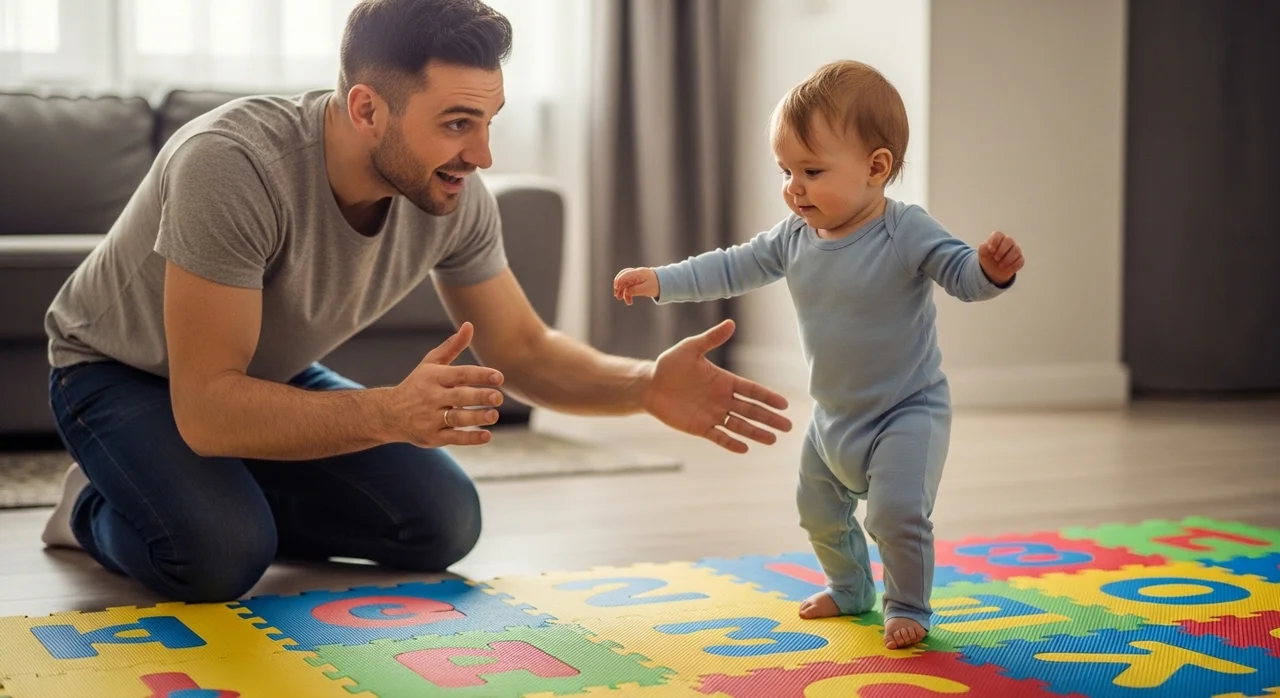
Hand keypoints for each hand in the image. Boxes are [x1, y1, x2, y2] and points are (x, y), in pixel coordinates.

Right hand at [386, 322, 505, 446]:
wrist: (388, 414)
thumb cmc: (417, 384)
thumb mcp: (431, 363)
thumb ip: (452, 346)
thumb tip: (469, 325)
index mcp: (433, 377)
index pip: (459, 374)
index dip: (480, 375)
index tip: (499, 377)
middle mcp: (431, 397)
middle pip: (459, 397)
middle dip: (479, 397)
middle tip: (499, 397)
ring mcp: (430, 418)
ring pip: (456, 419)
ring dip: (476, 417)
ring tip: (494, 415)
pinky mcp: (432, 437)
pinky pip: (453, 438)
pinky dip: (470, 438)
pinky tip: (487, 435)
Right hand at [613, 267, 659, 304]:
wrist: (665, 283)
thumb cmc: (656, 285)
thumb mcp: (646, 289)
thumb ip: (635, 290)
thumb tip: (626, 291)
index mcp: (638, 273)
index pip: (624, 275)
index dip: (619, 282)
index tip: (617, 290)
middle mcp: (636, 274)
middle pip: (623, 278)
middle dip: (618, 286)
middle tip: (617, 296)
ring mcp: (636, 278)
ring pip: (626, 283)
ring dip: (623, 291)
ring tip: (622, 299)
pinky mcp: (638, 282)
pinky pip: (630, 286)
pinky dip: (628, 293)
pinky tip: (629, 300)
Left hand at [643, 319, 792, 452]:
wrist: (649, 385)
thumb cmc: (670, 364)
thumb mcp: (691, 348)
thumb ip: (711, 339)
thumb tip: (731, 323)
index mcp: (724, 381)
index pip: (751, 390)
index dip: (768, 397)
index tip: (784, 404)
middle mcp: (723, 399)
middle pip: (751, 410)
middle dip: (769, 418)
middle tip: (787, 427)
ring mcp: (713, 414)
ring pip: (739, 425)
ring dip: (755, 433)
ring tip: (772, 440)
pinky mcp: (700, 427)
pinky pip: (719, 436)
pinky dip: (731, 443)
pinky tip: (745, 449)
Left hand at [978, 230, 1023, 284]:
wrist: (992, 269)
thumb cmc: (988, 257)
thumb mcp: (982, 252)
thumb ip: (983, 247)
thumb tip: (988, 247)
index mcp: (998, 238)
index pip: (998, 234)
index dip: (994, 242)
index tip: (991, 250)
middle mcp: (1008, 242)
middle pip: (1009, 240)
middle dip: (1001, 251)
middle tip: (996, 258)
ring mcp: (1015, 250)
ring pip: (1016, 250)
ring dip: (1007, 259)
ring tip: (1000, 266)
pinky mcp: (1019, 259)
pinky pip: (1020, 261)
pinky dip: (1013, 265)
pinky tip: (1007, 268)